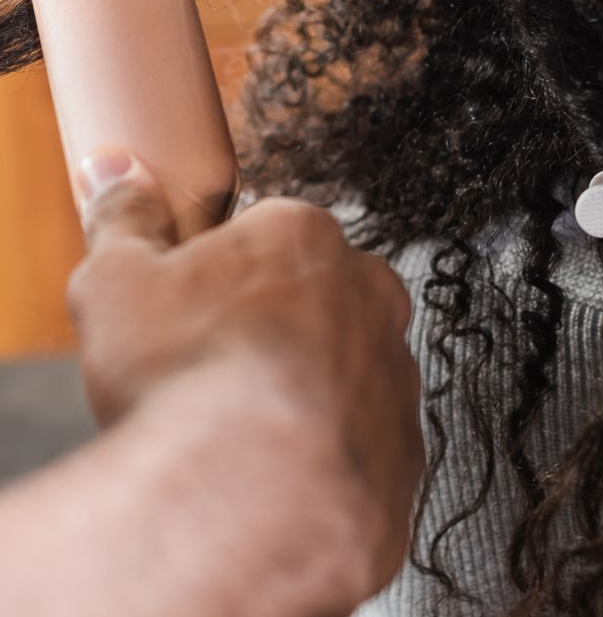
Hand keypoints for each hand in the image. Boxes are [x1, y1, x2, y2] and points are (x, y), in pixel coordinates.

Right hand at [67, 148, 423, 615]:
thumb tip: (120, 177)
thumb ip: (124, 221)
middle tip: (216, 372)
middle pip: (320, 298)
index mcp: (302, 237)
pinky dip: (326, 461)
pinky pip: (365, 448)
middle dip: (277, 328)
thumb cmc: (182, 383)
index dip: (223, 277)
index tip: (190, 312)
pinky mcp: (405, 456)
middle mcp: (368, 295)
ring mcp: (396, 377)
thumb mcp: (115, 282)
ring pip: (348, 372)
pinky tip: (277, 481)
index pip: (268, 237)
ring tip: (241, 436)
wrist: (240, 507)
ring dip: (307, 395)